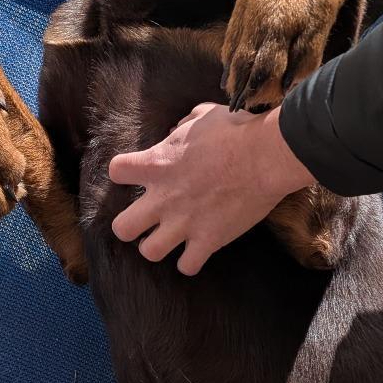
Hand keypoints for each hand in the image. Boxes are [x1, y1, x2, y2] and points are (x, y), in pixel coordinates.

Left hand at [109, 103, 313, 274]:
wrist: (266, 156)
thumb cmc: (236, 131)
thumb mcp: (200, 116)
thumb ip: (181, 127)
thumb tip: (175, 132)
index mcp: (156, 163)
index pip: (116, 171)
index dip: (124, 172)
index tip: (137, 173)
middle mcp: (163, 198)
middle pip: (122, 228)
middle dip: (130, 226)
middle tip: (146, 219)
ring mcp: (184, 223)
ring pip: (149, 252)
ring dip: (157, 246)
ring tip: (169, 238)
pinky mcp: (209, 240)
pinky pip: (187, 266)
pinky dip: (190, 261)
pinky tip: (196, 250)